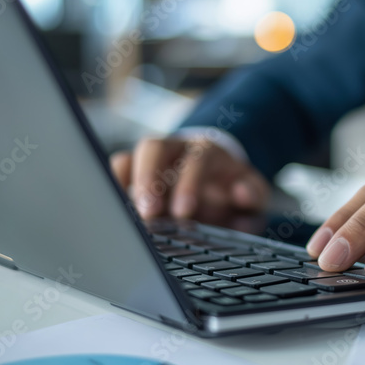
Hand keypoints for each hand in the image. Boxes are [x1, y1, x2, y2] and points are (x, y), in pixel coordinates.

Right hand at [110, 136, 269, 222]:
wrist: (219, 176)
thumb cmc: (232, 187)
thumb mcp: (253, 191)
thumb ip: (254, 193)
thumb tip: (241, 192)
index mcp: (206, 150)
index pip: (195, 159)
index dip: (188, 183)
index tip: (184, 212)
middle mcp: (174, 148)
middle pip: (153, 147)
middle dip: (148, 178)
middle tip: (148, 213)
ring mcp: (150, 161)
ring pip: (127, 158)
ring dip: (122, 185)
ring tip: (124, 216)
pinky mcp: (133, 174)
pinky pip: (115, 174)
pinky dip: (111, 191)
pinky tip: (113, 214)